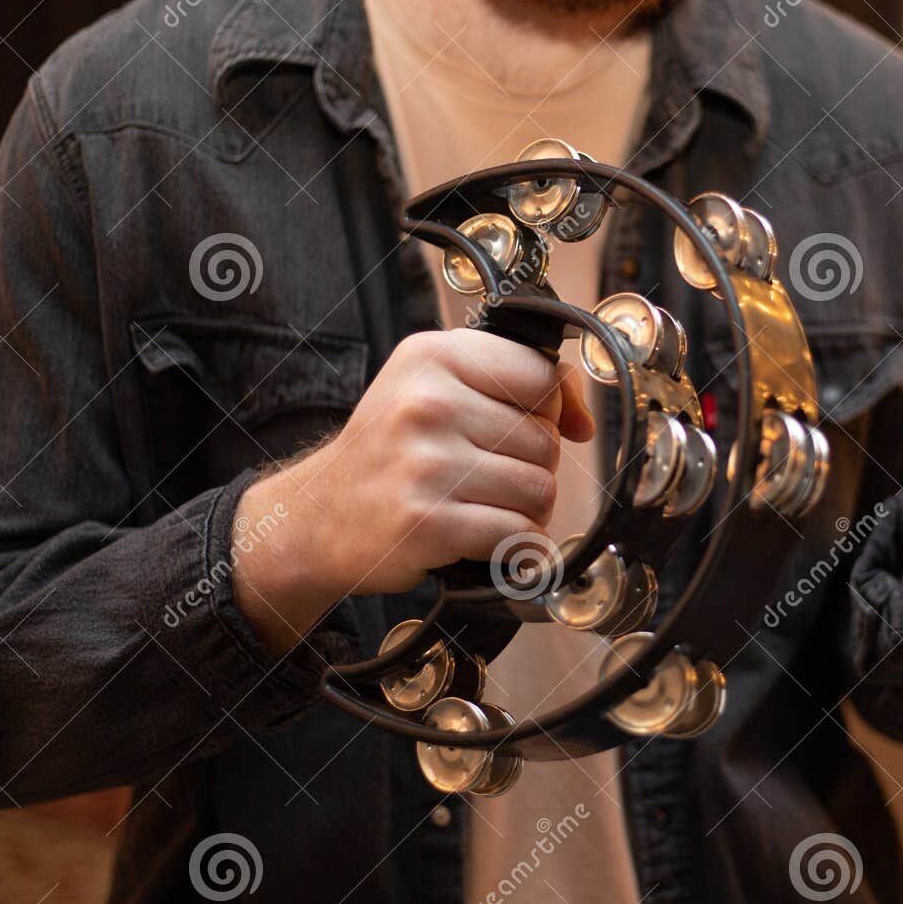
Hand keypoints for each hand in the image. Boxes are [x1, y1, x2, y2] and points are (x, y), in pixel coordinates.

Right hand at [232, 328, 594, 652]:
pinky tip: (485, 540)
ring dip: (525, 510)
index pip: (542, 377)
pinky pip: (516, 534)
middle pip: (546, 440)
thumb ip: (512, 381)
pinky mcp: (428, 522)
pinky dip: (514, 547)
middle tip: (487, 478)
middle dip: (532, 467)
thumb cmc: (392, 451)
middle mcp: (427, 402)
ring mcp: (426, 463)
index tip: (530, 427)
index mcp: (433, 356)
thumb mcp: (435, 387)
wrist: (318, 516)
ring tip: (483, 507)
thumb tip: (583, 420)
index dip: (551, 410)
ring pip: (539, 490)